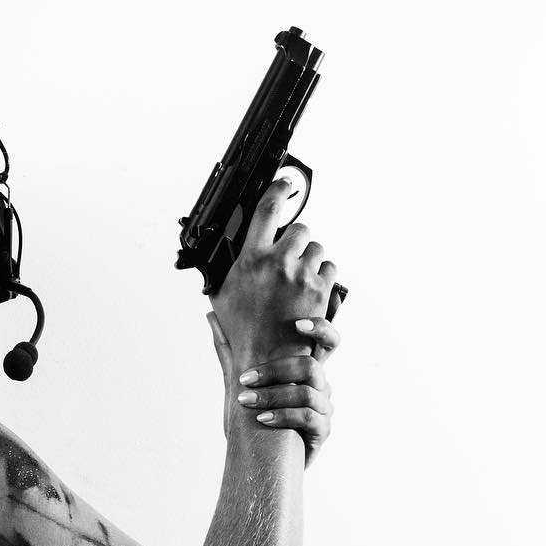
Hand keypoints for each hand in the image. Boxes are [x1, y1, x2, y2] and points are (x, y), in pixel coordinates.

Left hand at [206, 312, 338, 464]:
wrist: (260, 458)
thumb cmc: (253, 415)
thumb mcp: (239, 381)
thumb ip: (230, 350)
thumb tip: (210, 315)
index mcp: (305, 368)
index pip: (327, 340)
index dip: (320, 328)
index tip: (297, 324)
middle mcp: (320, 385)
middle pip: (310, 366)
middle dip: (275, 371)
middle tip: (244, 379)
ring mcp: (324, 408)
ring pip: (307, 392)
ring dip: (272, 396)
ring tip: (245, 401)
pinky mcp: (322, 430)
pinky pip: (308, 417)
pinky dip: (282, 416)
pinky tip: (262, 419)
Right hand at [210, 178, 338, 361]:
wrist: (267, 361)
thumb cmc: (243, 334)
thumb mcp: (221, 299)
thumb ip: (222, 273)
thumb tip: (215, 259)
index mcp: (251, 261)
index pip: (266, 211)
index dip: (277, 191)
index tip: (283, 184)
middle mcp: (278, 263)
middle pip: (300, 229)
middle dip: (296, 241)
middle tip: (288, 257)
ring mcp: (303, 275)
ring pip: (317, 249)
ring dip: (310, 259)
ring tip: (298, 279)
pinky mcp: (321, 289)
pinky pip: (330, 268)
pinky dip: (323, 276)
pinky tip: (310, 290)